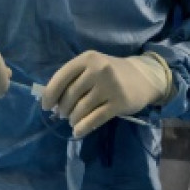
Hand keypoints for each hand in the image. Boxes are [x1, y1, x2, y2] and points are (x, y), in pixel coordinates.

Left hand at [41, 51, 169, 136]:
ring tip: (73, 121)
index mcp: (88, 58)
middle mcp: (99, 70)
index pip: (61, 76)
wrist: (143, 77)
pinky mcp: (120, 103)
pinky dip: (83, 128)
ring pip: (82, 109)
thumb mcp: (92, 67)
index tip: (46, 106)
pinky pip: (95, 119)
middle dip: (62, 108)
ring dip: (73, 119)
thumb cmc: (111, 73)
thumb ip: (73, 78)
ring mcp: (110, 86)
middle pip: (70, 95)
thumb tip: (50, 100)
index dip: (50, 94)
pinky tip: (78, 131)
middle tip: (62, 115)